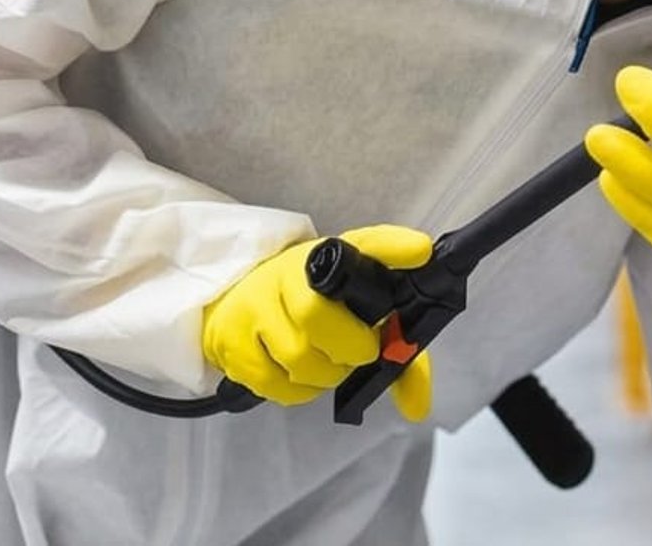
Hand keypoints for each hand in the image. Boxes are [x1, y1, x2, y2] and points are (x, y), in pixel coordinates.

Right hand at [201, 224, 433, 421]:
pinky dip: (296, 390)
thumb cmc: (306, 306)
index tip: (420, 253)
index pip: (365, 243)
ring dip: (324, 375)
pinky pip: (274, 383)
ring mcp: (254, 304)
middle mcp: (288, 272)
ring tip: (326, 361)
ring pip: (298, 357)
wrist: (237, 302)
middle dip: (349, 349)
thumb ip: (393, 351)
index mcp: (327, 257)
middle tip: (356, 352)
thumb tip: (418, 409)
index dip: (392, 247)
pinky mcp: (232, 339)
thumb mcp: (348, 307)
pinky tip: (299, 372)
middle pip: (318, 315)